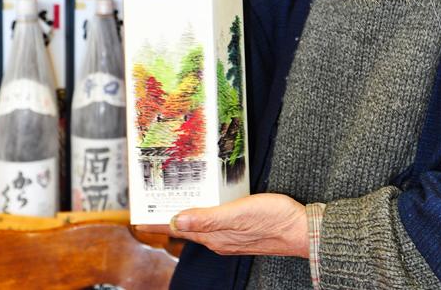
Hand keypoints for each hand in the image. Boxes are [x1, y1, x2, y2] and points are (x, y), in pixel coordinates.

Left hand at [138, 193, 308, 257]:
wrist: (301, 230)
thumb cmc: (272, 220)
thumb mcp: (238, 214)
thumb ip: (207, 218)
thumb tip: (175, 220)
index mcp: (213, 236)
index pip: (177, 228)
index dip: (157, 222)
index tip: (138, 216)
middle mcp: (218, 239)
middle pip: (185, 228)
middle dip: (167, 217)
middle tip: (152, 204)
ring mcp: (229, 236)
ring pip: (199, 226)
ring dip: (184, 215)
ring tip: (172, 202)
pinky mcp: (241, 230)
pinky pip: (214, 223)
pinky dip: (202, 215)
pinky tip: (206, 206)